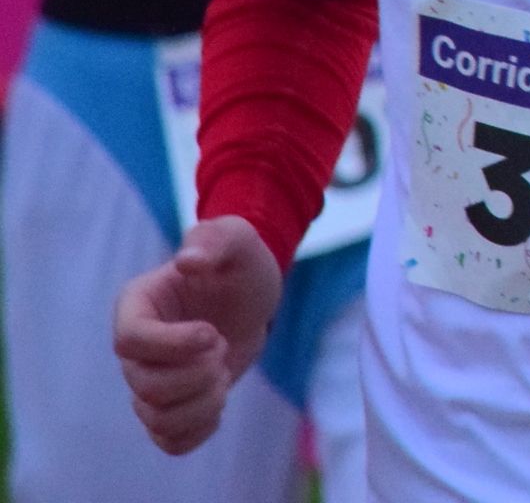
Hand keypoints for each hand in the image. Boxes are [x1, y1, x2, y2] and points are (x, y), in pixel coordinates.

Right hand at [112, 216, 280, 455]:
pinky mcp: (171, 403)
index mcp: (136, 305)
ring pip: (155, 417)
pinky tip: (218, 405)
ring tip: (222, 377)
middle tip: (223, 348)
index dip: (172, 345)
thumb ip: (213, 240)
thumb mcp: (236, 238)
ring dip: (199, 405)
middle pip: (144, 385)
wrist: (251, 292)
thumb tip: (188, 261)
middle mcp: (135, 348)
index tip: (212, 333)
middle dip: (194, 375)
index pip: (129, 340)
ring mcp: (150, 378)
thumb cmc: (238, 261)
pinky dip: (196, 432)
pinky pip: (168, 439)